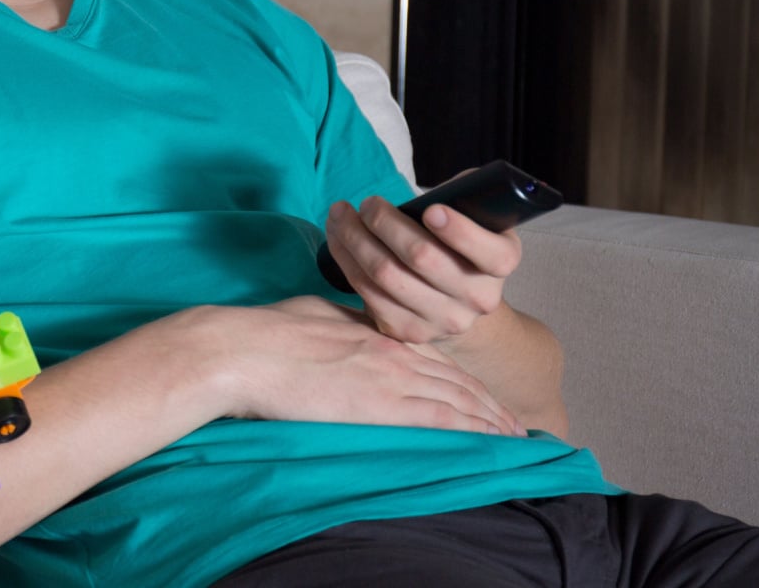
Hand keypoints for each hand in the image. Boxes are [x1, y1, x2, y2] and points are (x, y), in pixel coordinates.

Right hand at [206, 297, 523, 435]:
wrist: (244, 350)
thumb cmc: (264, 334)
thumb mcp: (310, 318)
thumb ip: (339, 328)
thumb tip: (344, 333)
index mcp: (372, 333)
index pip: (432, 357)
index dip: (461, 378)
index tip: (480, 394)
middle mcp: (391, 352)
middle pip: (455, 379)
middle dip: (489, 403)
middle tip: (515, 424)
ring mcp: (390, 376)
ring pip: (458, 399)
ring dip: (491, 419)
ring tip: (515, 437)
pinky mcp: (382, 404)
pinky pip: (443, 418)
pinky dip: (475, 430)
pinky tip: (493, 441)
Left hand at [324, 191, 519, 344]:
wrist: (454, 296)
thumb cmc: (456, 242)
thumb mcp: (474, 215)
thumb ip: (464, 197)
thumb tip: (440, 192)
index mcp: (500, 262)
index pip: (490, 253)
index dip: (460, 232)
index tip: (431, 210)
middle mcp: (478, 297)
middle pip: (422, 257)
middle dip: (385, 222)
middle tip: (367, 203)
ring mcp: (445, 320)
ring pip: (387, 275)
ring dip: (354, 238)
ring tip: (340, 214)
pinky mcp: (410, 332)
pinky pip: (368, 294)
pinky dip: (346, 260)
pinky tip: (338, 238)